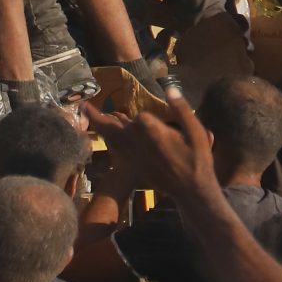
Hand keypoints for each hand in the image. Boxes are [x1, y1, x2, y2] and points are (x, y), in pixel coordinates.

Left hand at [88, 96, 217, 207]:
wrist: (191, 191)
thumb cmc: (197, 160)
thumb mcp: (197, 133)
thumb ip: (182, 110)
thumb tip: (170, 90)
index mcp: (155, 134)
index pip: (141, 118)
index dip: (146, 117)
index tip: (157, 115)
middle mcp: (140, 145)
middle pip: (115, 127)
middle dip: (99, 117)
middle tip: (84, 106)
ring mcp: (135, 156)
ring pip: (112, 139)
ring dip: (100, 126)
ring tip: (89, 115)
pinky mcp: (134, 164)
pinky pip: (117, 148)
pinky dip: (109, 138)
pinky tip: (109, 133)